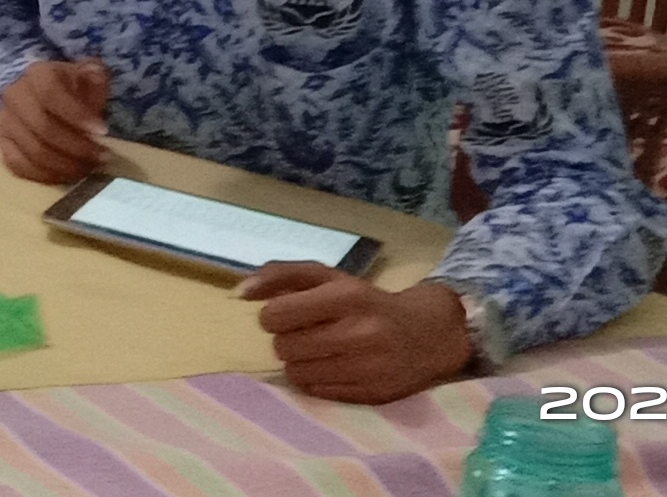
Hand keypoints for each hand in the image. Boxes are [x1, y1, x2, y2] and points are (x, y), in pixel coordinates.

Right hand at [0, 58, 110, 183]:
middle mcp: (15, 96)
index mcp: (37, 74)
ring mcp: (6, 122)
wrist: (46, 95)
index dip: (77, 115)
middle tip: (101, 156)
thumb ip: (96, 76)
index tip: (103, 132)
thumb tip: (97, 82)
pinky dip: (46, 175)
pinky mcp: (3, 144)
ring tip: (89, 167)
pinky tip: (67, 174)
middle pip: (43, 128)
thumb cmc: (73, 88)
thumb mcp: (89, 74)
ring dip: (66, 165)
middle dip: (77, 147)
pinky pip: (19, 166)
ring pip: (33, 151)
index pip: (52, 94)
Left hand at [239, 267, 472, 403]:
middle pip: (284, 347)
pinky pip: (318, 392)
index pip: (278, 315)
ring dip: (300, 362)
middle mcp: (360, 332)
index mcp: (346, 296)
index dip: (273, 317)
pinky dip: (318, 380)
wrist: (427, 334)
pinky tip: (336, 366)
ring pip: (297, 373)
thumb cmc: (365, 301)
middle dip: (287, 340)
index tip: (285, 315)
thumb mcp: (327, 277)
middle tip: (305, 334)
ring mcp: (369, 366)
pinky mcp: (374, 393)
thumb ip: (279, 274)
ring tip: (320, 351)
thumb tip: (239, 293)